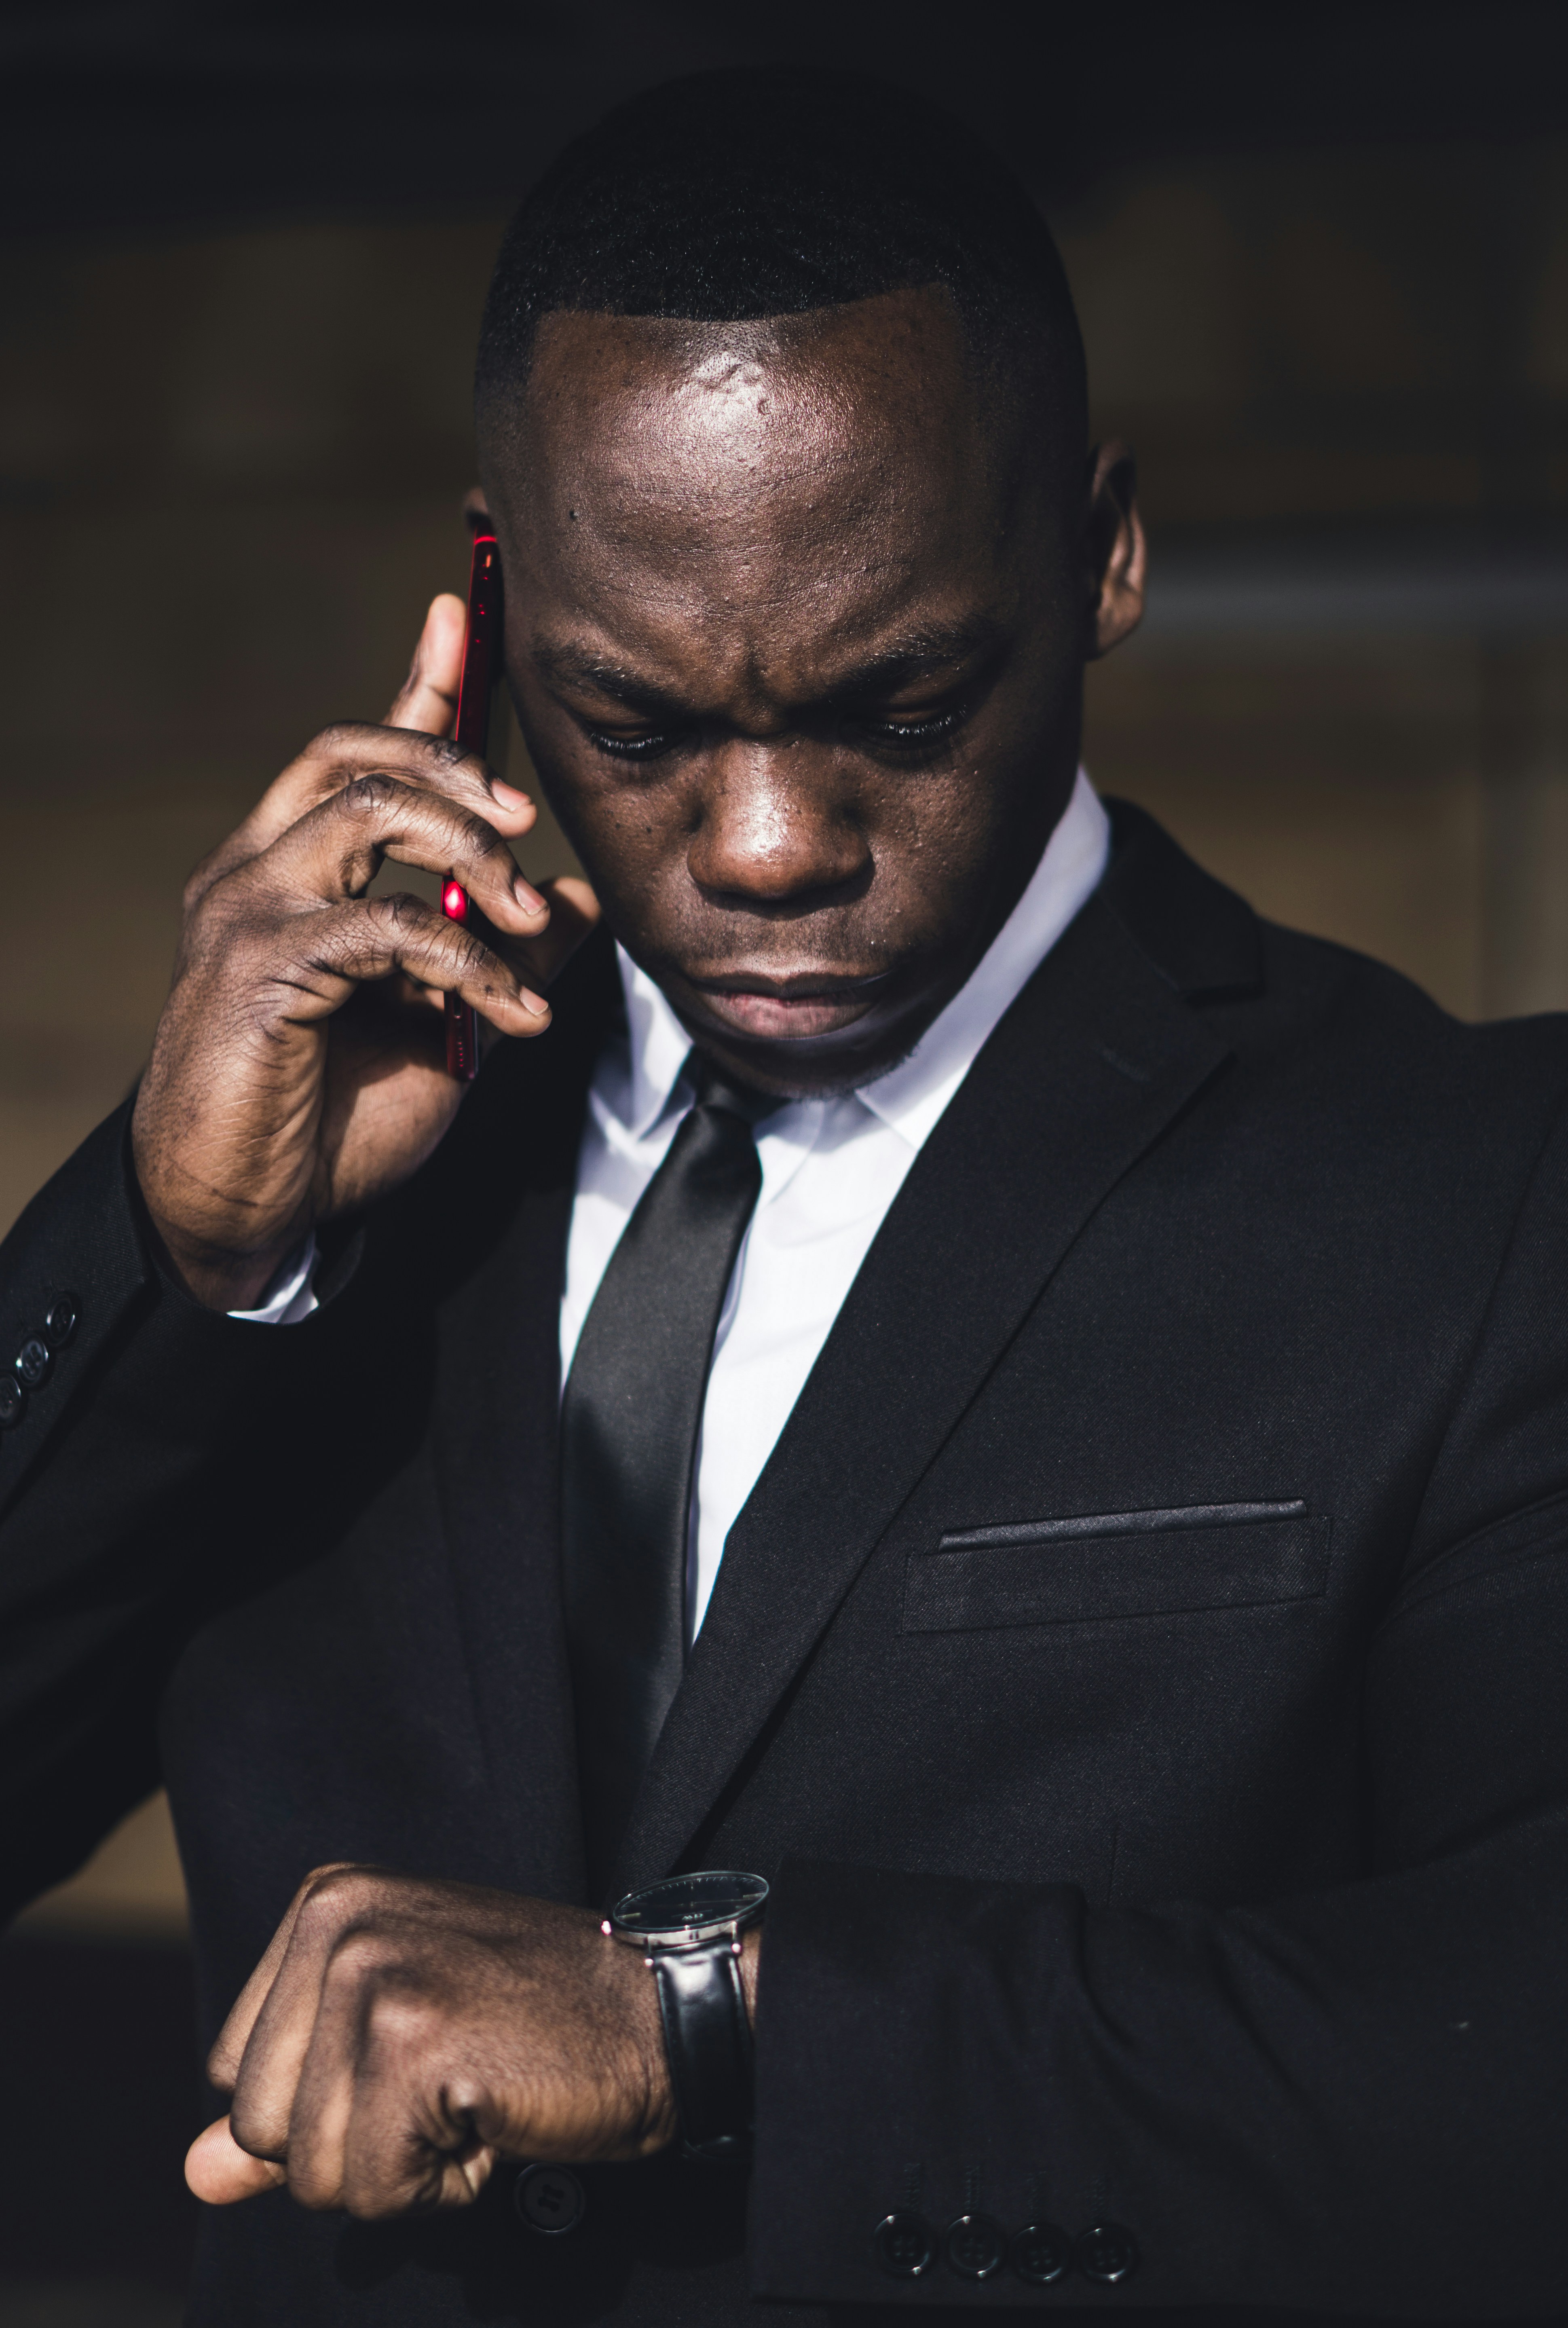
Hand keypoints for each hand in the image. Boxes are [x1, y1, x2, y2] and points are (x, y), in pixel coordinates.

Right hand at [131, 595, 598, 1307]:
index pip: (356, 753)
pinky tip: (512, 1015)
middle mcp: (257, 870)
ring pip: (369, 812)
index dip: (416, 685)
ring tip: (530, 928)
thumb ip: (500, 954)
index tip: (459, 615)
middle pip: (354, 752)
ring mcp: (247, 912)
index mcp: (293, 871)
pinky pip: (385, 924)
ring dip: (474, 857)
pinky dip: (470, 963)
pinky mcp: (257, 967)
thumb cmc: (335, 1122)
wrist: (252, 1214)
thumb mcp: (447, 1026)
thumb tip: (578, 898)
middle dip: (454, 763)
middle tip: (527, 823)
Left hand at [184, 1864, 705, 2218]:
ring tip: (474, 2097)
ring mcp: (374, 1974)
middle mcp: (338, 1921)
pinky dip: (441, 2187)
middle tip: (451, 2085)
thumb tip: (197, 2175)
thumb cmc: (532, 2026)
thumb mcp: (393, 2047)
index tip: (418, 2061)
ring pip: (310, 2171)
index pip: (238, 2074)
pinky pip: (372, 2191)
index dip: (326, 2106)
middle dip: (355, 2146)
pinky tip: (494, 2118)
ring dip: (400, 2170)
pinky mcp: (414, 2040)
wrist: (660, 2012)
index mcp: (325, 1903)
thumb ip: (291, 2107)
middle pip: (262, 2126)